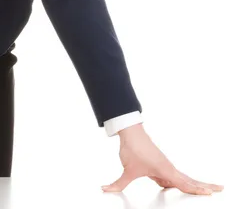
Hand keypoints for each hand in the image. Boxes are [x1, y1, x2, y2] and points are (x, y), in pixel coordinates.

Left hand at [101, 124, 223, 195]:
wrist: (130, 132)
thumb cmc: (132, 149)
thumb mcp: (126, 170)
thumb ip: (118, 183)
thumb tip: (105, 189)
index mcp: (165, 170)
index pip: (184, 183)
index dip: (197, 189)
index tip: (210, 193)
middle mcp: (168, 168)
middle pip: (189, 180)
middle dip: (204, 186)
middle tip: (220, 189)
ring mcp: (165, 165)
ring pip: (183, 178)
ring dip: (195, 183)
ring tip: (209, 189)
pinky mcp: (160, 164)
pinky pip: (174, 176)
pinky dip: (183, 181)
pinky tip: (184, 187)